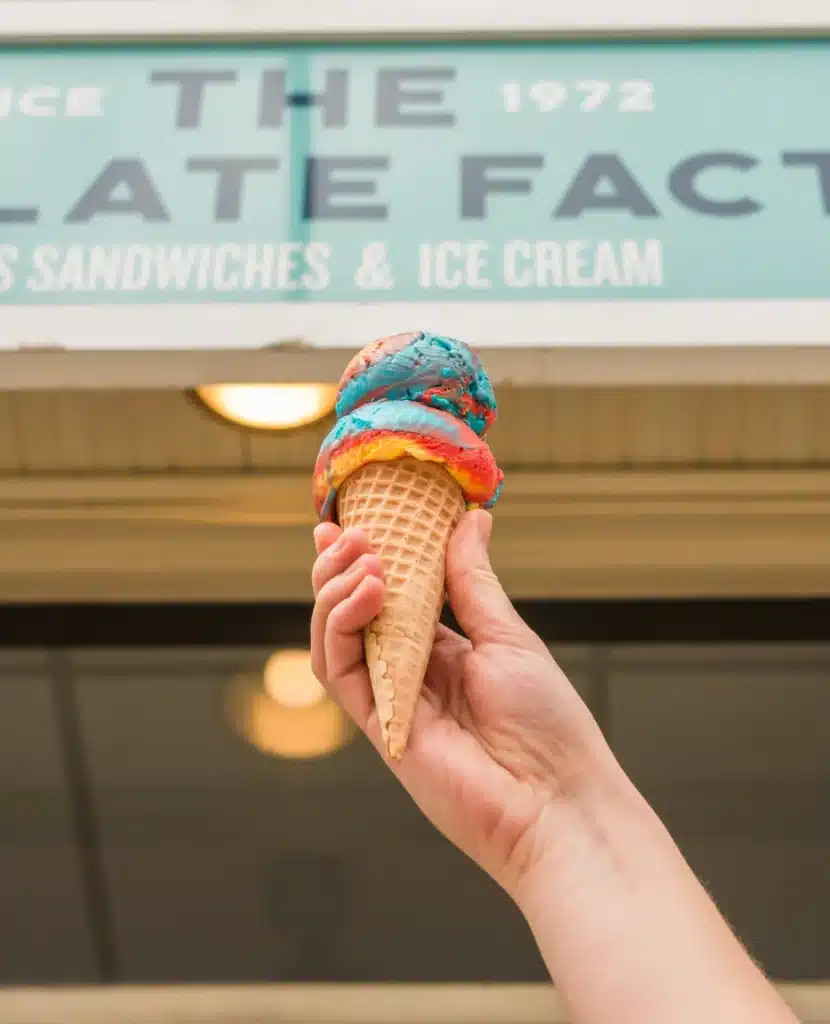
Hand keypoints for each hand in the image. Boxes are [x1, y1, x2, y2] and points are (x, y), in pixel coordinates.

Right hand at [310, 509, 613, 895]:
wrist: (557, 801)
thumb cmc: (548, 723)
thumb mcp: (508, 636)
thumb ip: (473, 581)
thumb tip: (471, 519)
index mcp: (443, 649)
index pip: (388, 597)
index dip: (364, 560)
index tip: (350, 521)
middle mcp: (409, 672)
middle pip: (351, 615)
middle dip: (340, 569)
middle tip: (349, 533)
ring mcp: (391, 699)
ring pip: (333, 640)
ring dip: (336, 592)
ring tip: (363, 558)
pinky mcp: (379, 725)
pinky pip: (339, 672)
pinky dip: (342, 627)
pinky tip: (369, 592)